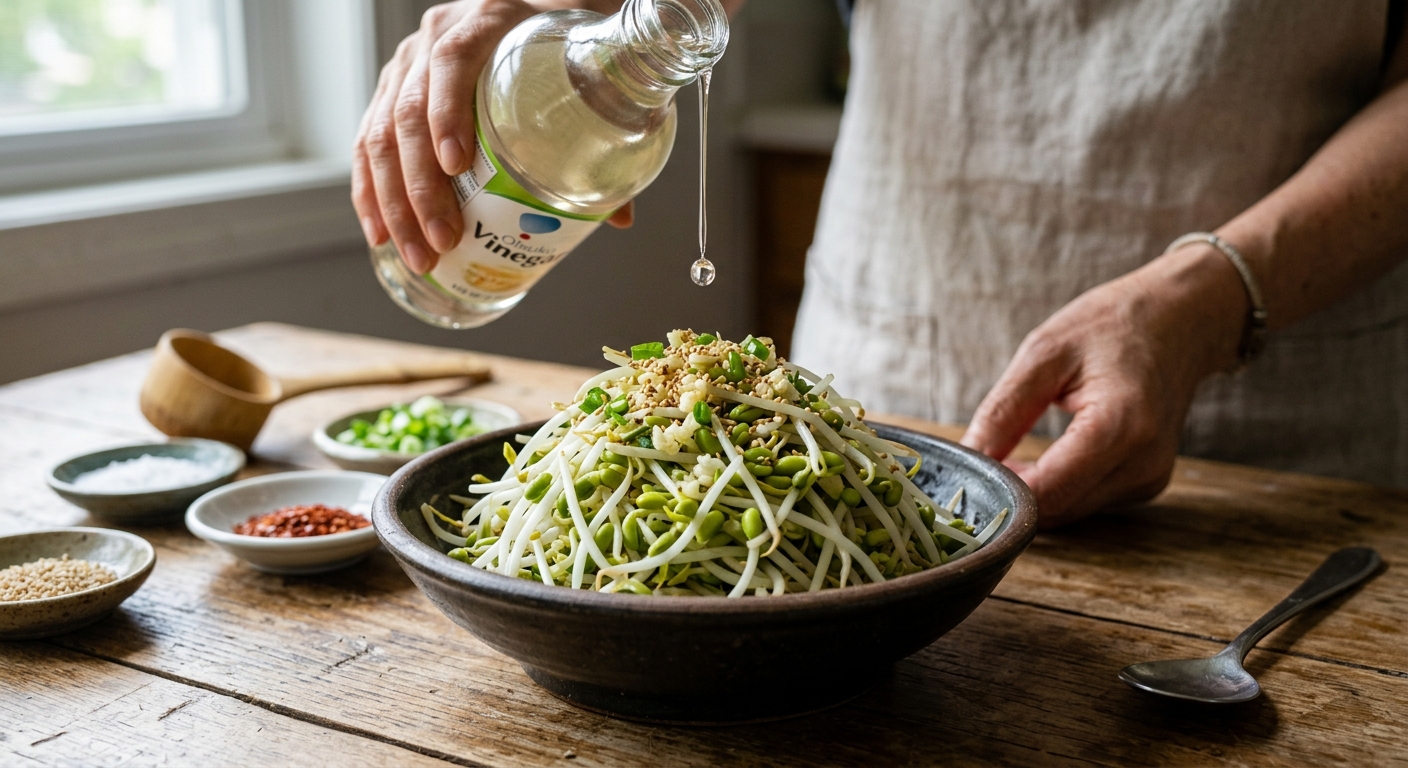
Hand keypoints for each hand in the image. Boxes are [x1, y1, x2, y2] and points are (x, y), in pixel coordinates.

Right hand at [351, 1, 632, 275]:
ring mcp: (408, 64)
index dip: (449, 112)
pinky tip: (381, 233)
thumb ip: (607, 129)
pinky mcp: (392, 91)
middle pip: (410, 109)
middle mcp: (437, 36)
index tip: (455, 165)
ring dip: (395, 202)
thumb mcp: (590, 68)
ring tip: (419, 253)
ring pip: (382, 133)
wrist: (539, 11)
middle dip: (421, 185)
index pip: (454, 59)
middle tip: (443, 239)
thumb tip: (620, 217)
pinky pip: (369, 143)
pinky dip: (371, 192)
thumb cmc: (565, 41)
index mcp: (490, 19)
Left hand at [961, 245, 1248, 527]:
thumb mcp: (1044, 353)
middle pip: (1056, 509)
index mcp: (1121, 426)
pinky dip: (1054, 488)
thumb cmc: (1113, 325)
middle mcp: (1143, 464)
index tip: (964, 472)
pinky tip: (1038, 460)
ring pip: (1068, 512)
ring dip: (1030, 494)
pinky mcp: (1145, 485)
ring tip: (1006, 454)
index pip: (1047, 491)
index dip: (999, 491)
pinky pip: (1084, 501)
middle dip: (1009, 494)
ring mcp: (1149, 480)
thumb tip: (967, 457)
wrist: (1182, 319)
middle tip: (975, 461)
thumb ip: (1003, 411)